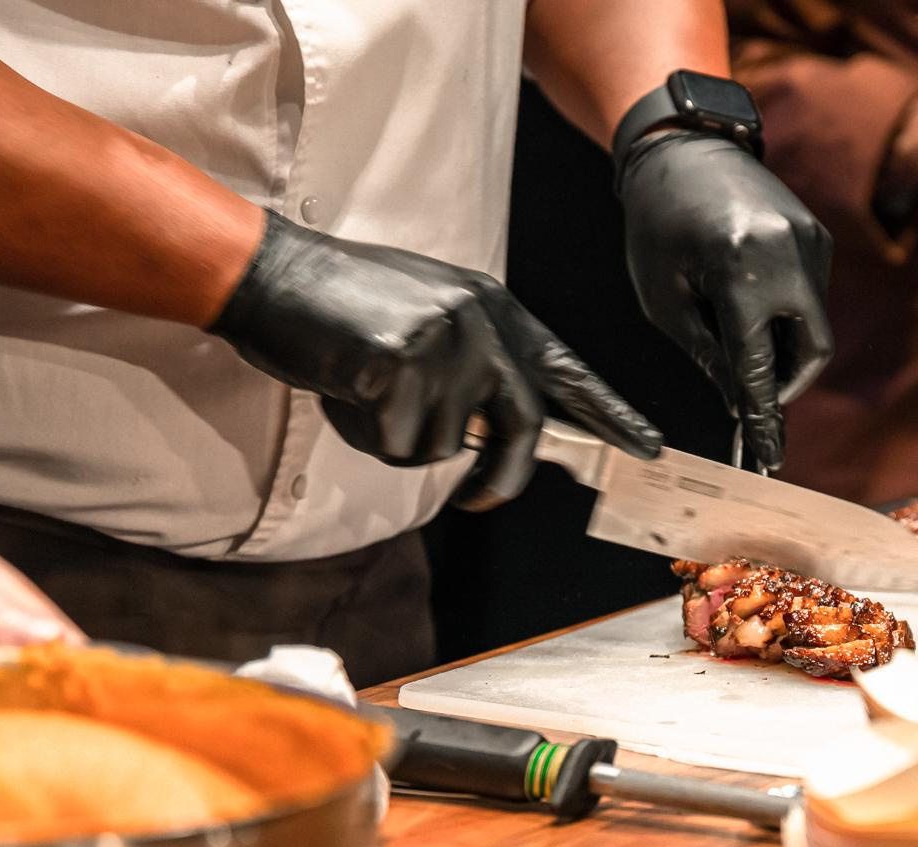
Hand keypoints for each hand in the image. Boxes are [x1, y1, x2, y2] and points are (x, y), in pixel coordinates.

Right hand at [210, 213, 661, 510]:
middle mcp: (479, 321)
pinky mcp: (399, 364)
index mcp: (492, 308)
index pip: (565, 371)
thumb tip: (499, 433)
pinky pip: (399, 445)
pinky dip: (365, 436)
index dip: (609, 414)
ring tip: (365, 390)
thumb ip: (474, 367)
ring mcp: (443, 341)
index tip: (649, 448)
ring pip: (445, 447)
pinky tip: (345, 388)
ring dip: (399, 440)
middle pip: (523, 427)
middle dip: (501, 478)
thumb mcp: (427, 319)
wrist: (269, 274)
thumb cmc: (342, 306)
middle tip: (482, 502)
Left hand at [619, 134, 833, 472]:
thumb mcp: (665, 300)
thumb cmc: (657, 225)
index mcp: (739, 269)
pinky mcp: (818, 234)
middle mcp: (788, 253)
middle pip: (813, 350)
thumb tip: (742, 401)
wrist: (683, 148)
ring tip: (735, 331)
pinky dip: (786, 313)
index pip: (759, 363)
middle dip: (787, 383)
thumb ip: (708, 354)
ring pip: (814, 324)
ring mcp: (811, 241)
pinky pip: (812, 294)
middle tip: (756, 398)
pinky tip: (748, 296)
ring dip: (783, 345)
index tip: (768, 454)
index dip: (763, 414)